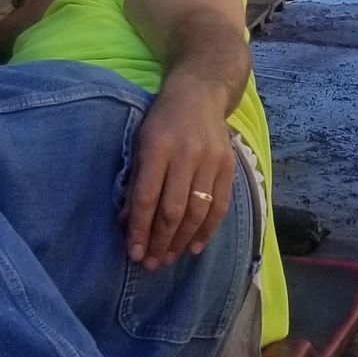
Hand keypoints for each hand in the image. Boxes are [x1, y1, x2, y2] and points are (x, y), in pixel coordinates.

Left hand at [124, 80, 234, 269]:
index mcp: (158, 145)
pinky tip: (194, 246)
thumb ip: (137, 179)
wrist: (201, 92)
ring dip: (182, 241)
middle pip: (173, 209)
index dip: (140, 229)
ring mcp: (211, 160)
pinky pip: (220, 205)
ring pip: (197, 212)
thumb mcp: (140, 141)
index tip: (134, 253)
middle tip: (150, 264)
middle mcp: (187, 153)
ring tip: (168, 258)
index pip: (147, 196)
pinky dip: (207, 230)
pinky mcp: (228, 165)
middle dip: (160, 241)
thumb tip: (128, 223)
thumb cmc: (162, 120)